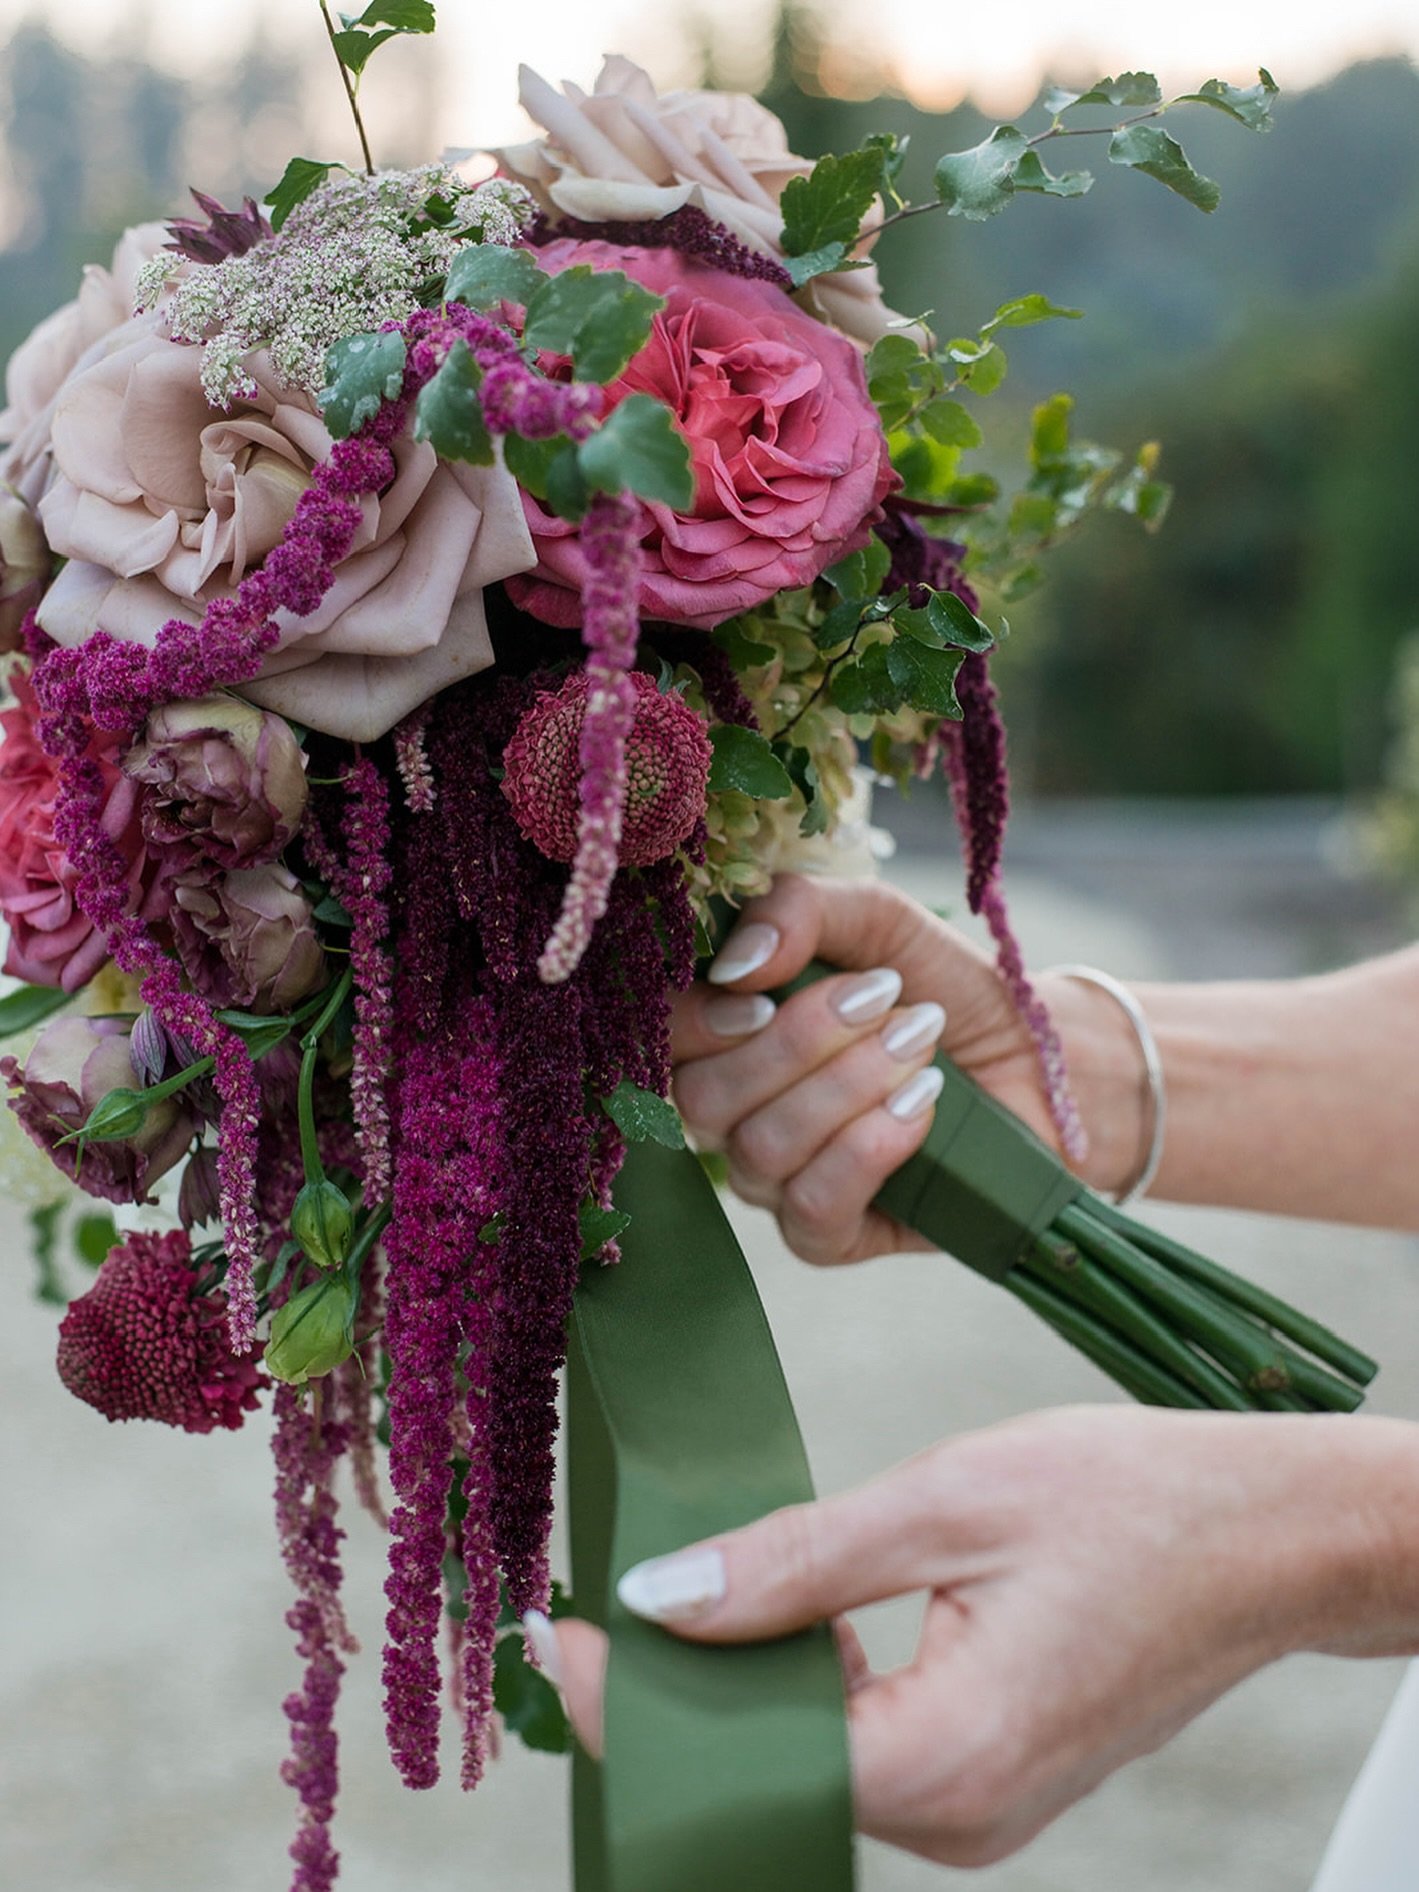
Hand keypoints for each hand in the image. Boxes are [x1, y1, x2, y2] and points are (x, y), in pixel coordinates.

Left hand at [528, 1406, 1417, 1867]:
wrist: (1267, 1532)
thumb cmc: (1130, 1503)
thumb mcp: (944, 1501)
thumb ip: (794, 1561)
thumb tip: (660, 1598)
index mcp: (946, 1763)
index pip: (742, 1756)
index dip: (632, 1696)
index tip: (549, 1632)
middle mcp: (961, 1821)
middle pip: (770, 1771)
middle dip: (678, 1690)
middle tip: (599, 1598)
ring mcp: (979, 1813)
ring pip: (816, 1762)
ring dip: (746, 1682)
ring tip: (679, 1593)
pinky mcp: (990, 1780)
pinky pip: (868, 1751)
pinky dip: (813, 1688)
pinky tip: (781, 1616)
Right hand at [670, 875, 1137, 1262]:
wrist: (1041, 1060)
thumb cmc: (942, 987)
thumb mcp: (878, 921)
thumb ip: (801, 909)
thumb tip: (737, 961)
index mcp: (726, 1037)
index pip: (663, 1042)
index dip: (698, 1020)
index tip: (766, 987)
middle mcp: (735, 1115)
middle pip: (705, 1099)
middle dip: (801, 1042)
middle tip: (887, 1002)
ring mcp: (777, 1182)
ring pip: (760, 1152)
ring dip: (849, 1087)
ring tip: (920, 1044)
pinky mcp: (830, 1237)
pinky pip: (812, 1211)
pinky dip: (867, 1152)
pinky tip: (919, 1107)